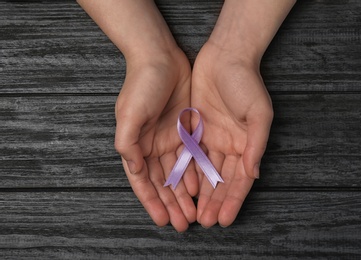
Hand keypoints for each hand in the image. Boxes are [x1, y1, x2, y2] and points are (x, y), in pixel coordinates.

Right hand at [77, 0, 197, 231]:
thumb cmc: (142, 85)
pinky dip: (195, 172)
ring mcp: (170, 138)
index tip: (161, 221)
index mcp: (137, 145)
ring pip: (179, 172)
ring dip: (185, 193)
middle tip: (183, 223)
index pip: (144, 182)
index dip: (151, 202)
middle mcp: (152, 146)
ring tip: (194, 211)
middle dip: (171, 203)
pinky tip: (201, 186)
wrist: (160, 57)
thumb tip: (136, 171)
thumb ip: (128, 145)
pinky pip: (192, 156)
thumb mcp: (129, 115)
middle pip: (163, 182)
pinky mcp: (186, 129)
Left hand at [191, 42, 272, 227]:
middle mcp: (229, 145)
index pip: (240, 180)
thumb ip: (256, 145)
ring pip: (204, 171)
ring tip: (193, 212)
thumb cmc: (247, 83)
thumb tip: (253, 174)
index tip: (224, 220)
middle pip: (221, 180)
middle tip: (204, 222)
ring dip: (199, 193)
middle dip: (214, 202)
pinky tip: (182, 188)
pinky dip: (187, 172)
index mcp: (246, 144)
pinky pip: (190, 154)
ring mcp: (212, 138)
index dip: (233, 201)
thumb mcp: (259, 114)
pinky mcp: (196, 129)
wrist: (225, 57)